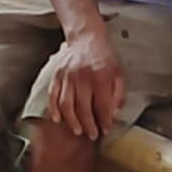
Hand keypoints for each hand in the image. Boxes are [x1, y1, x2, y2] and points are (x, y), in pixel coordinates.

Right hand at [44, 24, 126, 140]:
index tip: (106, 130)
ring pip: (66, 104)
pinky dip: (54, 109)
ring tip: (78, 130)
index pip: (102, 105)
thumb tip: (114, 113)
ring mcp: (67, 76)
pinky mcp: (57, 75)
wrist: (86, 37)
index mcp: (100, 76)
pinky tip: (58, 119)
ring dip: (72, 121)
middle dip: (89, 125)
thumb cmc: (104, 56)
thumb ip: (118, 94)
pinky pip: (52, 96)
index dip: (104, 120)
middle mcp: (82, 76)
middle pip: (84, 108)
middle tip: (92, 135)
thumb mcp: (118, 72)